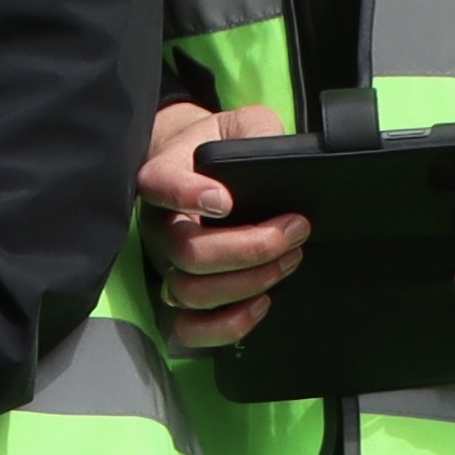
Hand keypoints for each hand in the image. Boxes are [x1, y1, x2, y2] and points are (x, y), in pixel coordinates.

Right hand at [142, 101, 310, 352]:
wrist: (200, 169)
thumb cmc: (222, 148)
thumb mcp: (243, 125)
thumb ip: (259, 134)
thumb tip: (284, 159)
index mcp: (164, 175)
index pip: (162, 185)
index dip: (189, 196)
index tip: (226, 200)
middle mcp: (158, 224)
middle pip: (189, 252)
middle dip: (251, 248)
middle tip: (295, 230)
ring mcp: (166, 264)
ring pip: (190, 292)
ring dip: (249, 282)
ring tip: (290, 259)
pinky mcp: (180, 293)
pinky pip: (189, 328)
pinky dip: (227, 324)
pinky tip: (262, 302)